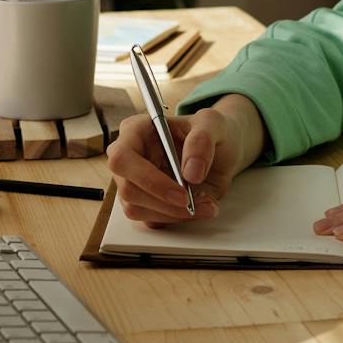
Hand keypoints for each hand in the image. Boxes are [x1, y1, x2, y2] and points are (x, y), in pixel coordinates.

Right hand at [106, 93, 265, 227]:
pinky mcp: (144, 202)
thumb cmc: (209, 132)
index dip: (148, 179)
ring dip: (174, 214)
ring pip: (137, 209)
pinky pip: (151, 219)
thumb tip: (190, 173)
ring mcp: (133, 182)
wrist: (219, 151)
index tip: (181, 193)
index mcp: (135, 131)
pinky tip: (198, 208)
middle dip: (163, 203)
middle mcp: (128, 158)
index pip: (123, 158)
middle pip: (128, 189)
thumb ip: (202, 142)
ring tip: (206, 204)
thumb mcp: (212, 124)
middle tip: (194, 204)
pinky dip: (177, 218)